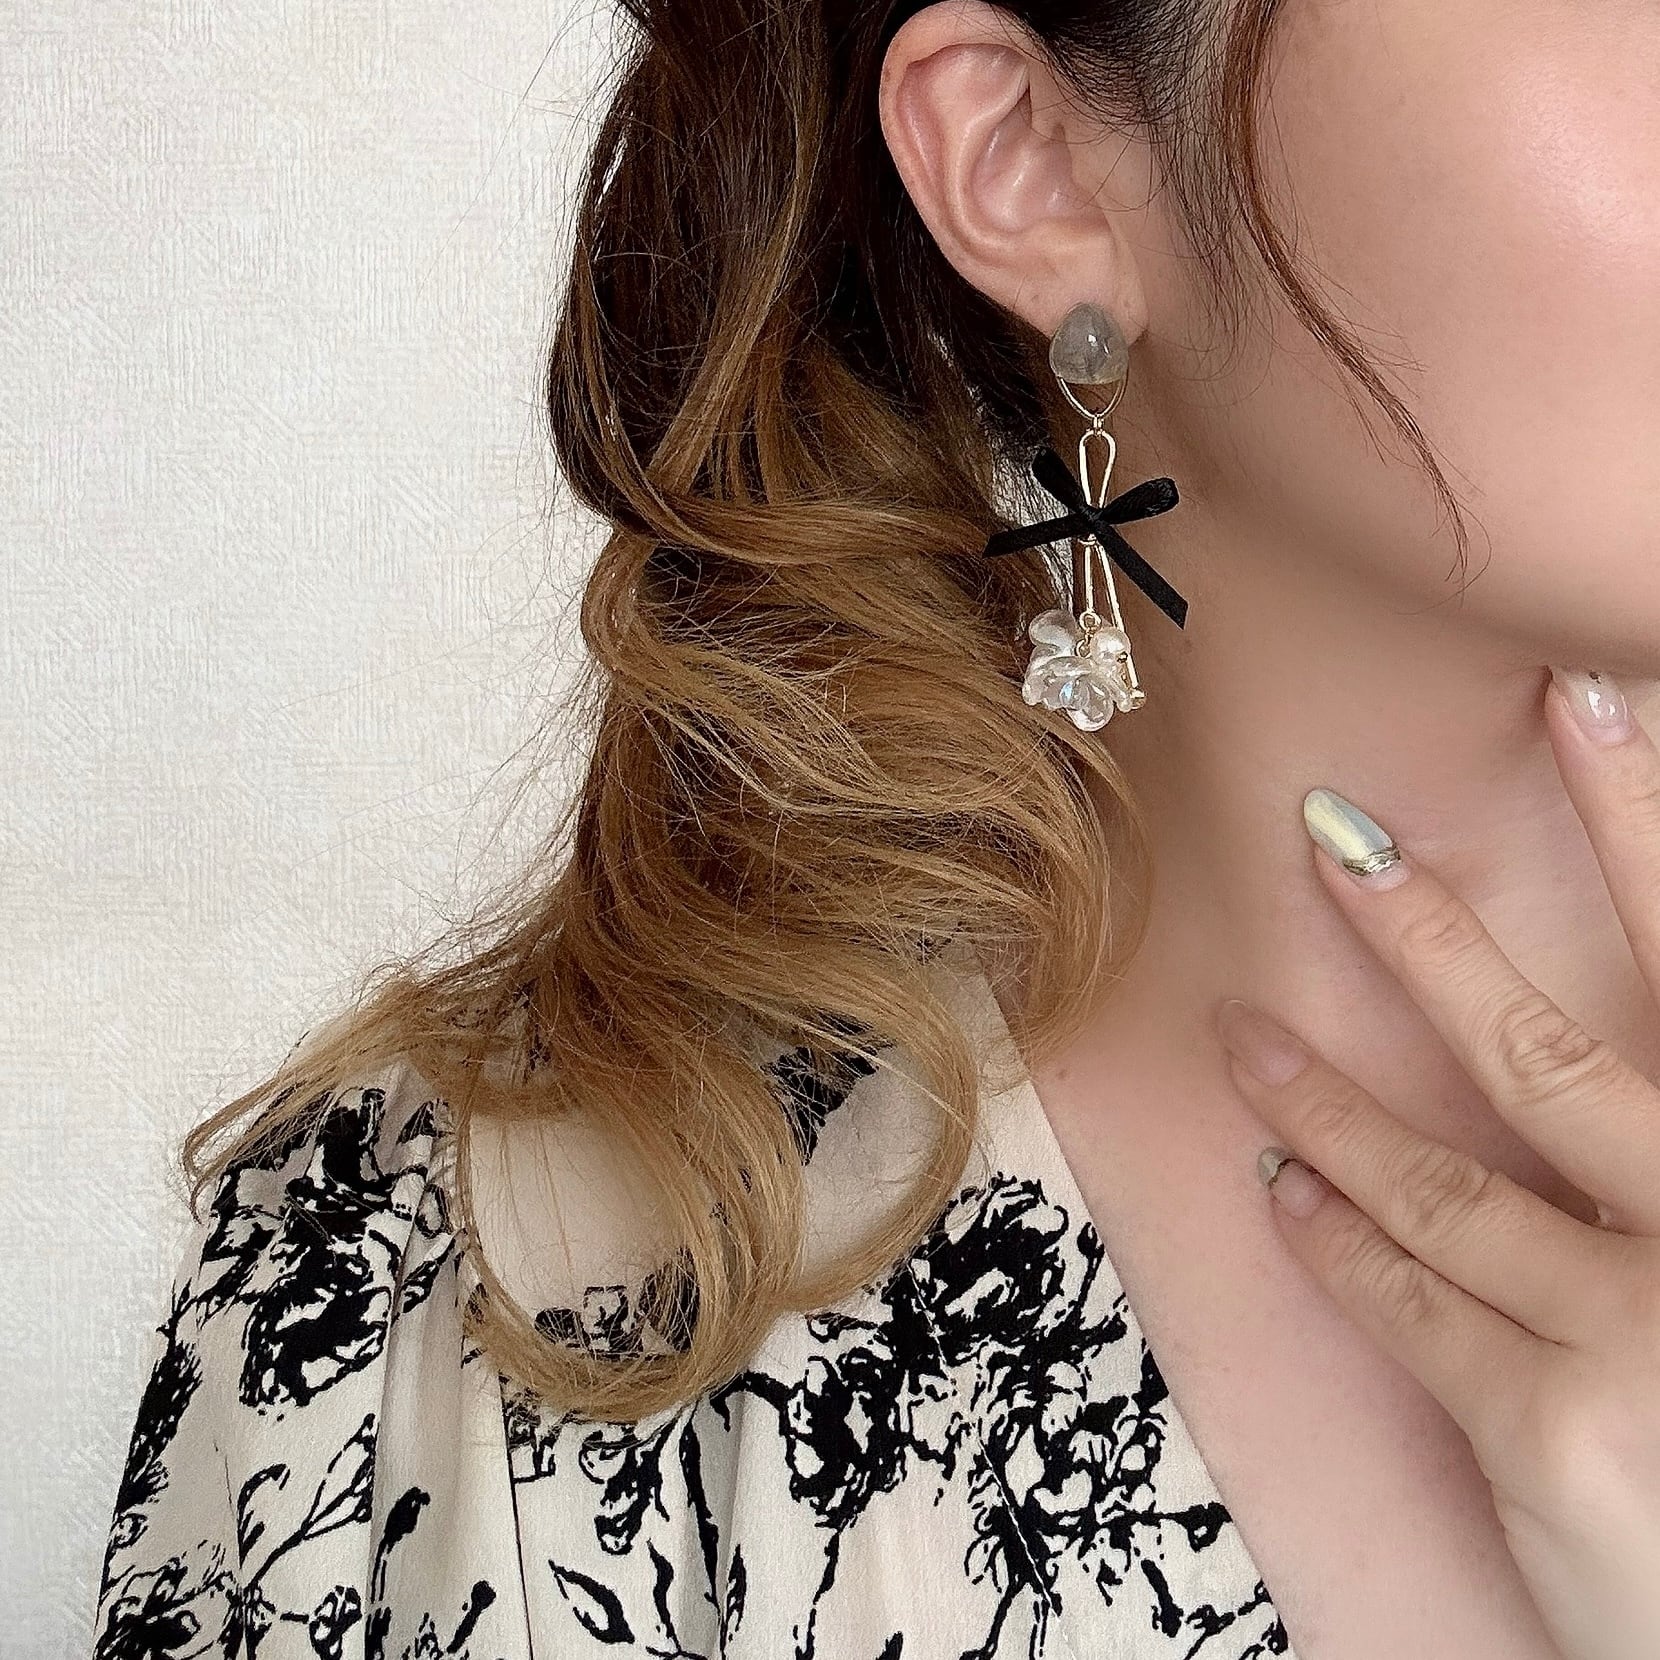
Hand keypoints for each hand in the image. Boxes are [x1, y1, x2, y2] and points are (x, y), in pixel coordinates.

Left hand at [1215, 668, 1659, 1659]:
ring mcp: (1638, 1340)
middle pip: (1548, 1046)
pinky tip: (1281, 1185)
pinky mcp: (1553, 1442)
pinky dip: (1336, 1240)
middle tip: (1330, 832)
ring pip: (1440, 1181)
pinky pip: (1409, 1306)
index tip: (1579, 697)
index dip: (1638, 819)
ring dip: (1325, 1097)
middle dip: (1427, 930)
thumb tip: (1605, 1058)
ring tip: (1239, 1032)